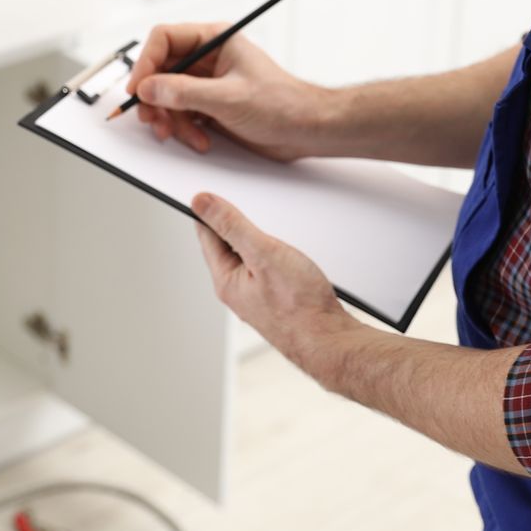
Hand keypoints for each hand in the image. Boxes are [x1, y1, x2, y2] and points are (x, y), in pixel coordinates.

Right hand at [124, 22, 333, 160]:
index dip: (146, 63)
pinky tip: (200, 141)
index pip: (164, 39)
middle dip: (155, 99)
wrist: (305, 130)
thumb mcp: (228, 98)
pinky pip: (182, 114)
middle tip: (153, 120)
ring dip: (171, 119)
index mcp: (215, 40)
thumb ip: (185, 93)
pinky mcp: (211, 106)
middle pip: (161, 71)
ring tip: (182, 136)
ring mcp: (208, 83)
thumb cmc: (282, 103)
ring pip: (168, 97)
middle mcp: (208, 58)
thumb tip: (149, 88)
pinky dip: (184, 130)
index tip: (138, 89)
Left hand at [190, 192, 361, 366]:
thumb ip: (231, 225)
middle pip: (226, 245)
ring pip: (248, 257)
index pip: (206, 235)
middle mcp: (237, 290)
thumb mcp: (262, 253)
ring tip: (265, 220)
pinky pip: (265, 267)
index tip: (212, 190)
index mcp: (226, 280)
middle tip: (239, 198)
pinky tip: (284, 248)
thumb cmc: (300, 305)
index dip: (208, 209)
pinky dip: (270, 252)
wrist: (330, 340)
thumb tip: (200, 202)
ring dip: (255, 237)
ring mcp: (257, 296)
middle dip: (231, 221)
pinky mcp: (276, 299)